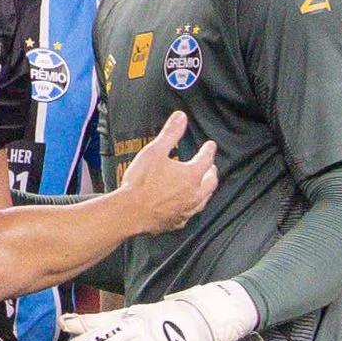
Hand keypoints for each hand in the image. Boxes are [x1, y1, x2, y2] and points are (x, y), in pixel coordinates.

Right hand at [117, 111, 217, 233]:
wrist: (129, 212)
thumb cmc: (141, 183)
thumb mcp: (155, 151)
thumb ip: (170, 133)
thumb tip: (180, 118)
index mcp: (192, 175)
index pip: (206, 159)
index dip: (208, 150)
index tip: (210, 146)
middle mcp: (194, 194)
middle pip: (211, 182)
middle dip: (212, 172)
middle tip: (211, 166)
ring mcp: (187, 210)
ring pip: (204, 199)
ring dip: (206, 190)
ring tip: (204, 185)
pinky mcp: (177, 222)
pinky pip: (190, 213)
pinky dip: (192, 206)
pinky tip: (187, 205)